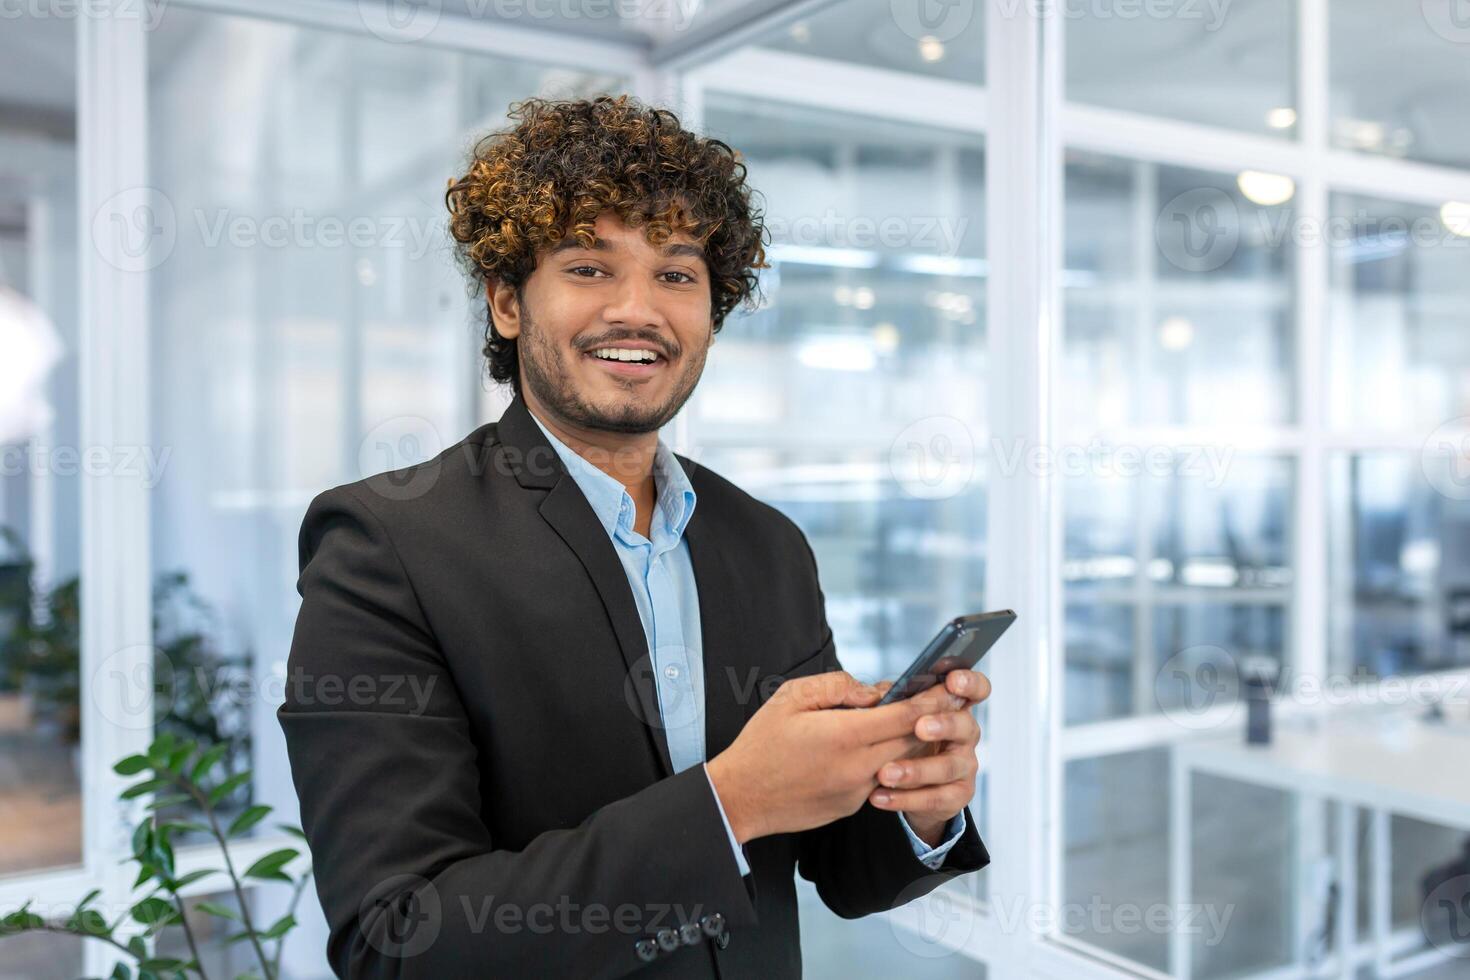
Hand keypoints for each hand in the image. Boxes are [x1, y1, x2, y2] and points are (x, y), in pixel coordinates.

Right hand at [706, 670, 961, 843]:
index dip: (932, 698)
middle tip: (949, 698)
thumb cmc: (761, 743)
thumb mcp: (791, 698)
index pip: (905, 715)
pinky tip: (881, 745)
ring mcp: (857, 790)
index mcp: (845, 735)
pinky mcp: (852, 806)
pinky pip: (880, 778)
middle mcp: (858, 767)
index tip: (951, 684)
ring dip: (912, 741)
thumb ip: (836, 687)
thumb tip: (873, 691)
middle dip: (933, 718)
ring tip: (919, 720)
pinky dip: (888, 760)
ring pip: (901, 762)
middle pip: (913, 740)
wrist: (741, 797)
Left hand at [867, 669, 989, 844]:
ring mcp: (965, 766)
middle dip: (943, 725)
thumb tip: (879, 696)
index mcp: (954, 707)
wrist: (911, 788)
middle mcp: (966, 735)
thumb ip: (895, 703)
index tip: (952, 681)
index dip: (969, 682)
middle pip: (964, 725)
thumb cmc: (905, 740)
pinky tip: (879, 796)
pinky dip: (903, 798)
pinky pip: (933, 798)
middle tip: (919, 727)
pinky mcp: (957, 796)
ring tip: (885, 773)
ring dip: (915, 770)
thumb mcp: (899, 718)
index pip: (976, 688)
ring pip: (946, 767)